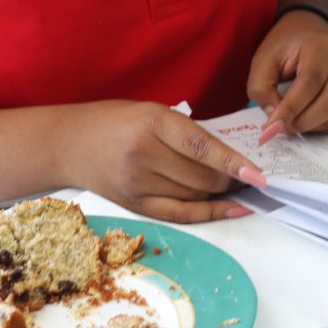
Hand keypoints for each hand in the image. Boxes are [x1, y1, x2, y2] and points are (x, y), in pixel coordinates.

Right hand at [61, 100, 265, 222]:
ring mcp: (136, 184)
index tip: (259, 174)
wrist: (69, 144)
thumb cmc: (116, 121)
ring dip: (221, 194)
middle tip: (249, 175)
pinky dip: (209, 213)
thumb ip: (187, 133)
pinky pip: (179, 215)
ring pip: (194, 197)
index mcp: (152, 123)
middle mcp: (143, 155)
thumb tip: (230, 158)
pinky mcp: (133, 205)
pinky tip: (230, 209)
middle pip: (201, 178)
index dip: (233, 163)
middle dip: (232, 179)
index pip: (201, 147)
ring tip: (240, 186)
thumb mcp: (152, 112)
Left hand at [248, 9, 327, 140]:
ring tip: (291, 120)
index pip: (310, 81)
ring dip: (312, 125)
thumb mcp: (263, 60)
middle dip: (304, 121)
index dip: (291, 108)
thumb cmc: (285, 45)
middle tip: (281, 128)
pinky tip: (306, 118)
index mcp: (322, 44)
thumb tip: (275, 119)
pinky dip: (322, 125)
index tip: (272, 127)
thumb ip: (261, 89)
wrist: (310, 28)